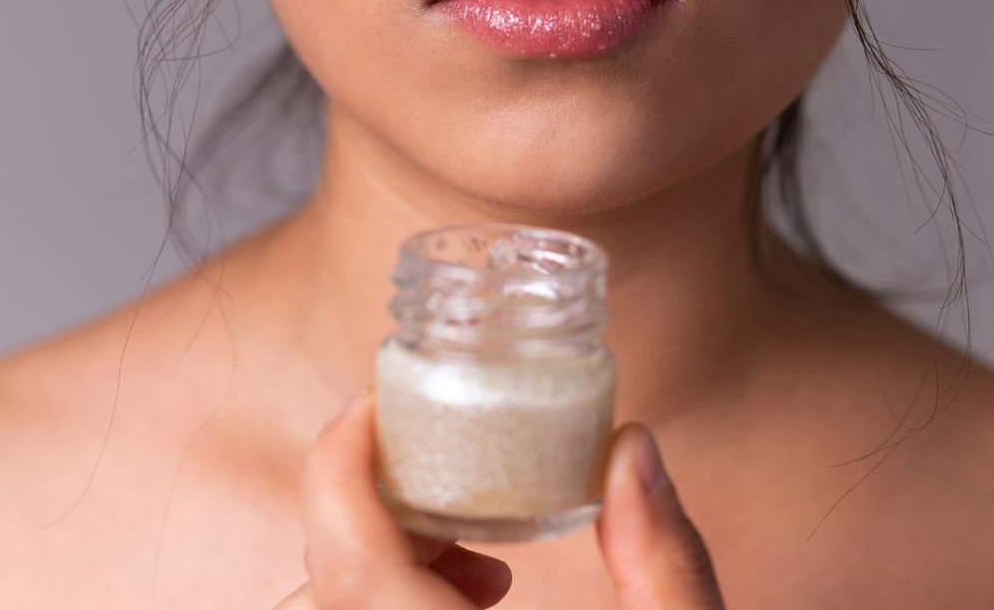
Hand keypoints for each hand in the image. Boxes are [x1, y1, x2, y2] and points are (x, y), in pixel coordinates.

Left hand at [272, 387, 725, 608]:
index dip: (337, 468)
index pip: (348, 563)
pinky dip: (393, 595)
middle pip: (326, 588)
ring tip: (476, 546)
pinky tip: (483, 589)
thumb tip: (631, 445)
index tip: (369, 403)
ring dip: (380, 557)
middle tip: (435, 464)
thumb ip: (667, 560)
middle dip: (366, 508)